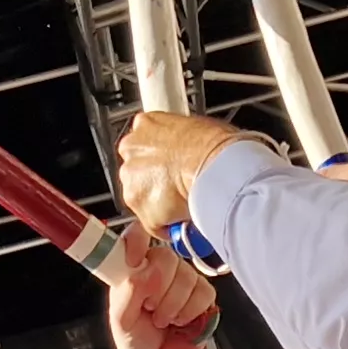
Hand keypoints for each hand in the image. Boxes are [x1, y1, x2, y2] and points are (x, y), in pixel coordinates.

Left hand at [103, 224, 220, 348]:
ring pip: (187, 277)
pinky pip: (204, 293)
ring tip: (163, 319)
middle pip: (166, 258)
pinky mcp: (203, 293)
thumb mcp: (121, 317)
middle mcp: (160, 267)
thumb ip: (128, 290)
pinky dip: (190, 312)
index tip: (133, 263)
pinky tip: (180, 320)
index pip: (137, 235)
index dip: (137, 243)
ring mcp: (184, 278)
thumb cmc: (136, 338)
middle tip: (150, 308)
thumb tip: (144, 270)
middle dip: (158, 291)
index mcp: (135, 266)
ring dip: (173, 307)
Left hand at [117, 111, 266, 230]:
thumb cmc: (215, 146)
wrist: (216, 167)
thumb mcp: (197, 129)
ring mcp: (133, 181)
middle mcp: (132, 151)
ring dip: (161, 203)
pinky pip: (154, 222)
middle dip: (157, 182)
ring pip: (144, 198)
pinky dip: (168, 223)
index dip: (161, 159)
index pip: (145, 144)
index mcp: (146, 125)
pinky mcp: (141, 209)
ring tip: (187, 201)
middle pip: (139, 172)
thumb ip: (183, 141)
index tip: (172, 166)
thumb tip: (192, 154)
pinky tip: (186, 214)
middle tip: (180, 186)